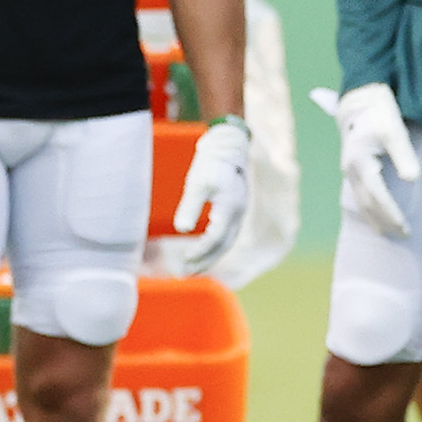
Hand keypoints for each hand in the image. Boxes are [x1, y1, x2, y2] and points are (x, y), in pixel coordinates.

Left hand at [174, 116, 251, 273]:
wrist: (228, 147)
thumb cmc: (211, 163)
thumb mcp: (197, 183)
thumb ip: (190, 206)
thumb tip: (182, 230)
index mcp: (231, 208)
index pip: (216, 238)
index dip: (201, 251)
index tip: (184, 260)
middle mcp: (238, 214)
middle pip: (223, 246)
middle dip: (204, 262)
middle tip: (184, 274)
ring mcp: (239, 213)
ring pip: (226, 243)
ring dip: (208, 258)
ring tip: (190, 269)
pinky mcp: (235, 211)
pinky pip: (226, 236)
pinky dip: (213, 248)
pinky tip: (200, 253)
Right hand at [321, 83, 418, 239]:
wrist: (360, 97)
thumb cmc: (380, 112)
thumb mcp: (394, 130)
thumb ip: (404, 155)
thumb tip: (413, 178)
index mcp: (360, 162)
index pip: (377, 196)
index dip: (391, 214)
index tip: (405, 229)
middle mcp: (350, 168)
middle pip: (366, 204)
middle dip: (383, 221)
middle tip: (402, 236)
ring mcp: (349, 168)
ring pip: (360, 200)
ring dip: (374, 218)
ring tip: (388, 231)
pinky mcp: (352, 165)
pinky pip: (359, 193)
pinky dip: (368, 207)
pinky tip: (376, 212)